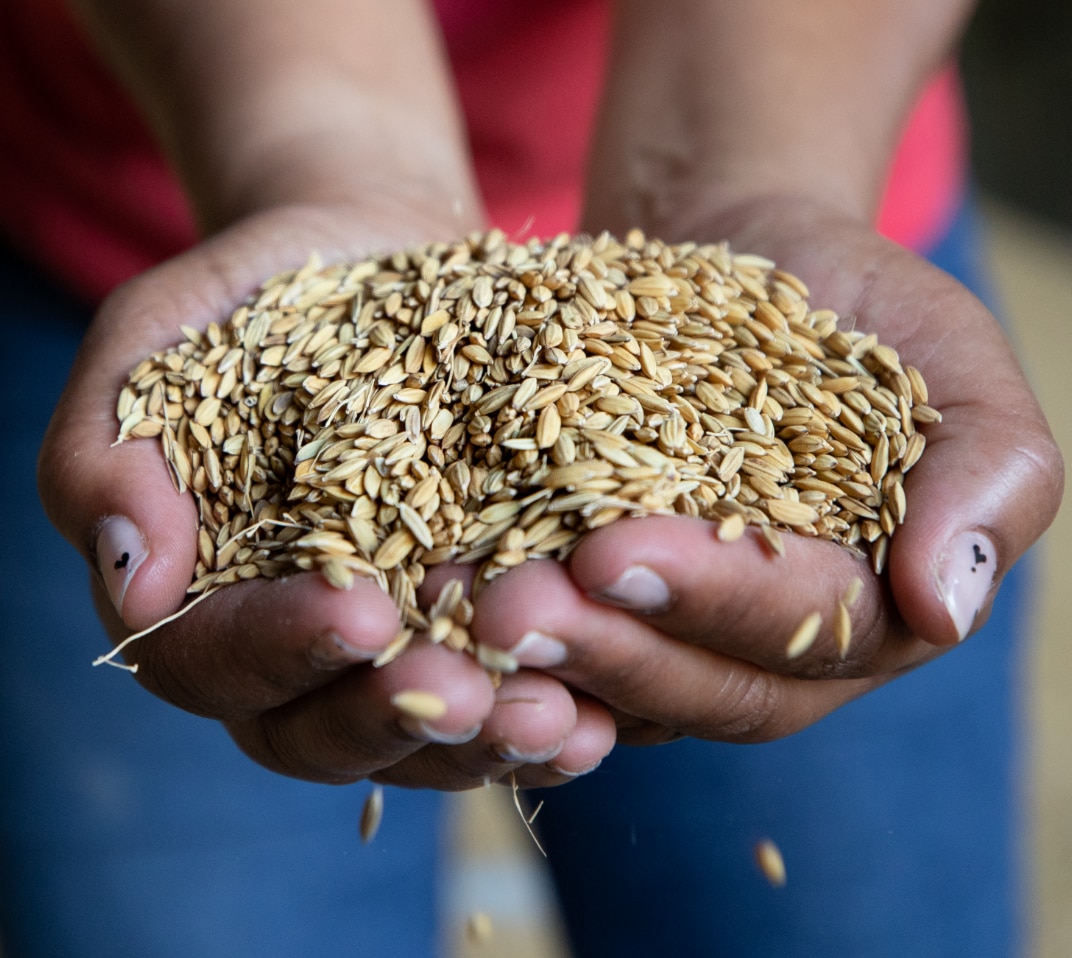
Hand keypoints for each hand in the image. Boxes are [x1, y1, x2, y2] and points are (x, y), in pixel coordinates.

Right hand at [38, 205, 614, 788]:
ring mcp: (396, 640)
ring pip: (427, 734)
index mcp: (203, 596)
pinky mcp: (478, 616)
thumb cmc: (252, 297)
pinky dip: (553, 707)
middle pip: (324, 731)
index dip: (278, 652)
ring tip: (561, 722)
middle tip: (468, 696)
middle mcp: (297, 644)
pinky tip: (604, 709)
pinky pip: (508, 686)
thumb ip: (106, 453)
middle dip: (397, 721)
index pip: (211, 663)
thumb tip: (130, 580)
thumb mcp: (156, 342)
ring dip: (491, 742)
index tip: (355, 614)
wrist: (374, 257)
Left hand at [467, 197, 1063, 744]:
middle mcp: (775, 647)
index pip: (804, 630)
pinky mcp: (609, 602)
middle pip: (701, 682)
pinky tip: (434, 593)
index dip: (716, 600)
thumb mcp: (949, 357)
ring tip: (461, 615)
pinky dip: (502, 620)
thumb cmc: (854, 300)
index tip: (617, 550)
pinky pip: (564, 631)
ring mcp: (685, 632)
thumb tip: (947, 609)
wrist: (737, 255)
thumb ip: (988, 473)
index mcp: (872, 609)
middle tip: (511, 613)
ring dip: (541, 658)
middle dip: (609, 650)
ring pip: (621, 679)